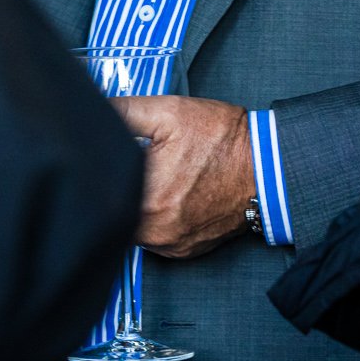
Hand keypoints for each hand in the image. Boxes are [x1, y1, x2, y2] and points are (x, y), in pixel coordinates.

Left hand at [113, 95, 253, 258]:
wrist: (266, 167)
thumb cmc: (221, 139)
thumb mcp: (170, 112)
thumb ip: (124, 111)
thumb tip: (93, 109)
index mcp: (146, 196)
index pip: (100, 188)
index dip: (101, 170)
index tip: (113, 155)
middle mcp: (155, 229)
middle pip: (114, 210)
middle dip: (119, 188)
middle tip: (140, 164)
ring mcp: (170, 245)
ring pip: (132, 226)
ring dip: (137, 205)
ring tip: (157, 179)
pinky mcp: (184, 251)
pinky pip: (155, 238)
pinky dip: (155, 220)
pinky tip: (170, 196)